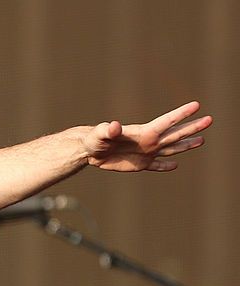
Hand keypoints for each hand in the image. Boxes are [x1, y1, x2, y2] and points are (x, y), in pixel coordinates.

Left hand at [85, 100, 211, 171]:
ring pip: (170, 149)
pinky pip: (155, 166)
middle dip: (192, 128)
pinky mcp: (139, 164)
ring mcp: (146, 153)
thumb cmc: (94, 139)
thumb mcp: (100, 134)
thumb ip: (108, 130)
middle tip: (209, 119)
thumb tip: (113, 125)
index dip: (181, 114)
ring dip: (186, 145)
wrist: (90, 150)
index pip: (166, 122)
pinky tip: (174, 165)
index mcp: (143, 132)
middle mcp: (149, 141)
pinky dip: (165, 166)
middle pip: (175, 134)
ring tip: (202, 140)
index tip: (196, 105)